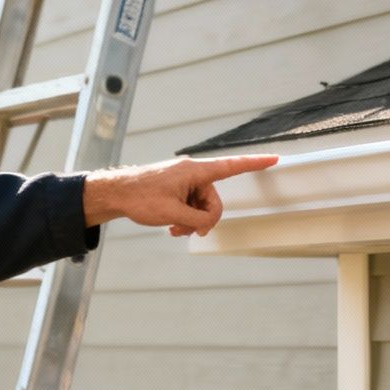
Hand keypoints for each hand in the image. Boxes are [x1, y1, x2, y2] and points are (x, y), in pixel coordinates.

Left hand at [82, 153, 277, 236]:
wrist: (116, 194)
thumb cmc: (140, 197)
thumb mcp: (173, 213)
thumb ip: (198, 219)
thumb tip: (208, 223)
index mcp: (195, 171)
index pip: (231, 166)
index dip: (254, 163)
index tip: (273, 158)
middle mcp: (192, 173)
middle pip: (213, 199)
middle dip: (203, 218)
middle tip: (187, 231)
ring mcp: (184, 181)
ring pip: (201, 206)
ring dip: (190, 221)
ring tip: (173, 229)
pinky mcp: (176, 189)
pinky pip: (190, 205)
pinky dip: (184, 218)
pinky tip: (171, 227)